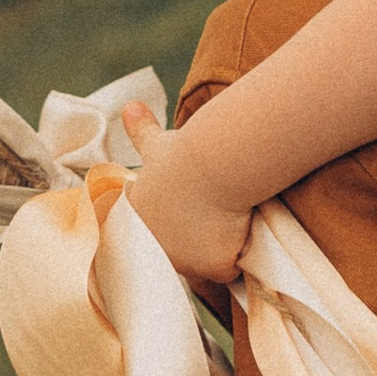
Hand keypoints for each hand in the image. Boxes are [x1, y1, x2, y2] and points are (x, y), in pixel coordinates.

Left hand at [124, 135, 253, 296]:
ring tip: (229, 228)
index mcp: (136, 222)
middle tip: (210, 219)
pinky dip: (236, 259)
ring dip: (213, 253)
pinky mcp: (211, 267)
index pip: (149, 235)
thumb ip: (142, 131)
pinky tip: (245, 239)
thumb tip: (131, 106)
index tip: (187, 211)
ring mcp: (182, 261)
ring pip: (202, 266)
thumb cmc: (185, 151)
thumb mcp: (158, 142)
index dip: (169, 226)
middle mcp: (153, 247)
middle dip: (190, 244)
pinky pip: (228, 269)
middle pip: (176, 255)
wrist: (214, 161)